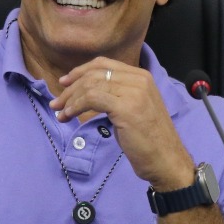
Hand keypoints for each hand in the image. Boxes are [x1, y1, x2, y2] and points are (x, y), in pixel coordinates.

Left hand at [49, 57, 194, 187]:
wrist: (166, 160)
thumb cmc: (149, 140)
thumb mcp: (134, 108)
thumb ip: (117, 94)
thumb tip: (86, 91)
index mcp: (142, 76)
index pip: (104, 64)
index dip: (80, 71)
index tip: (65, 83)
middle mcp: (139, 80)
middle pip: (94, 73)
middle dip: (71, 88)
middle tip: (56, 103)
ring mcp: (134, 92)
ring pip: (91, 85)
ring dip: (70, 99)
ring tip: (60, 113)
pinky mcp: (126, 108)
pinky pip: (92, 98)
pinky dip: (76, 106)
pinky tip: (70, 116)